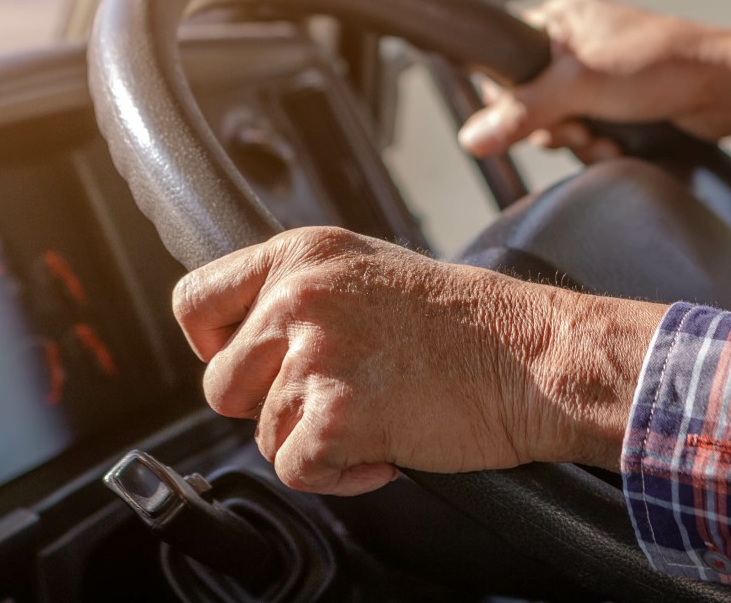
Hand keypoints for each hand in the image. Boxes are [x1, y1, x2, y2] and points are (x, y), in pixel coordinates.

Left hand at [171, 227, 665, 494]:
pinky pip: (295, 471)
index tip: (255, 363)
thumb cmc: (472, 325)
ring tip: (378, 414)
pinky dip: (340, 475)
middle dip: (272, 407)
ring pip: (261, 433)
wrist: (537, 358)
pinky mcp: (334, 415)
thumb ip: (305, 295)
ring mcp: (314, 355)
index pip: (194, 302)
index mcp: (303, 255)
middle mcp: (299, 297)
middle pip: (220, 384)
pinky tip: (386, 445)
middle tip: (339, 396)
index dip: (216, 346)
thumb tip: (250, 341)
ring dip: (314, 441)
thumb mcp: (370, 273)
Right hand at [457, 0, 730, 161]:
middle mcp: (577, 42)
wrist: (726, 90)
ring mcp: (599, 73)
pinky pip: (585, 129)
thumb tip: (472, 137)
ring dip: (577, 139)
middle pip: (531, 97)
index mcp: (563, 16)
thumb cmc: (662, 65)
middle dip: (553, 125)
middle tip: (577, 129)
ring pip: (558, 119)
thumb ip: (522, 112)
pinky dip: (595, 143)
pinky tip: (614, 145)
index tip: (532, 116)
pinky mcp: (618, 101)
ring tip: (601, 139)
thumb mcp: (580, 86)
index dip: (513, 96)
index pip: (507, 58)